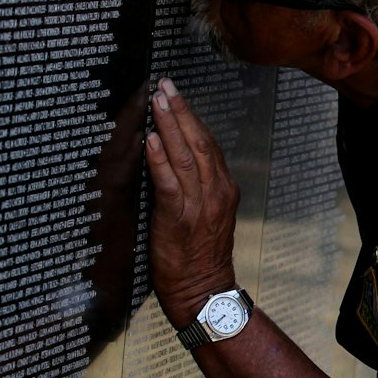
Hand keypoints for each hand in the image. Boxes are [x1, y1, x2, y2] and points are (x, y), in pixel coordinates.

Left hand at [145, 77, 240, 326]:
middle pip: (199, 142)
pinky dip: (161, 159)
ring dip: (170, 125)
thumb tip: (176, 162)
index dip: (192, 117)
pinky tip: (152, 139)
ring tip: (157, 101)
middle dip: (181, 110)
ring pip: (185, 156)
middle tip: (165, 85)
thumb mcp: (210, 218)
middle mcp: (216, 192)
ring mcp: (199, 205)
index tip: (177, 95)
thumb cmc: (202, 259)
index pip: (208, 145)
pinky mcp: (178, 219)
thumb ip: (200, 190)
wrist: (205, 292)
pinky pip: (169, 183)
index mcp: (224, 190)